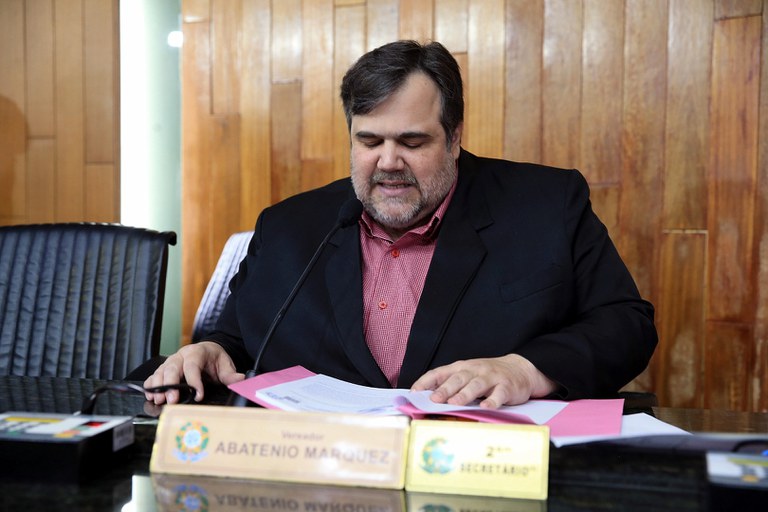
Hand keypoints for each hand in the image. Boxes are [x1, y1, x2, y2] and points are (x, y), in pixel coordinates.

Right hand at [143, 341, 244, 404]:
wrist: (208, 351)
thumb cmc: (215, 358)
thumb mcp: (225, 364)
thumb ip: (230, 374)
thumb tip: (240, 380)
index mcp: (197, 352)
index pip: (193, 366)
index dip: (194, 381)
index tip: (198, 395)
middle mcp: (181, 355)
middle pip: (173, 368)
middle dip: (171, 385)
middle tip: (172, 400)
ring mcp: (171, 361)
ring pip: (161, 371)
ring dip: (158, 386)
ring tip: (158, 400)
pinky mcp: (165, 368)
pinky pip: (155, 375)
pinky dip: (151, 385)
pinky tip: (150, 395)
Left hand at [410, 354, 556, 407]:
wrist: (520, 369)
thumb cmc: (488, 375)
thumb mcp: (468, 375)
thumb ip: (450, 384)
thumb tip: (427, 398)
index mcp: (462, 368)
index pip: (440, 372)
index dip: (426, 381)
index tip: (414, 392)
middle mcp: (475, 370)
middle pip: (457, 378)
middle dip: (445, 389)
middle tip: (434, 400)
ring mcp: (491, 377)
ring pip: (476, 385)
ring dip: (464, 394)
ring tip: (454, 403)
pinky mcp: (507, 387)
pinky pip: (498, 394)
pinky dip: (492, 401)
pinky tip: (485, 407)